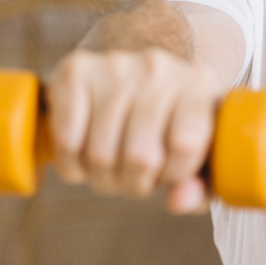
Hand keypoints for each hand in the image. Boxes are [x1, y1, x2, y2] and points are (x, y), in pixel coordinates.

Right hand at [45, 47, 222, 213]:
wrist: (136, 80)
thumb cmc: (172, 127)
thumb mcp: (199, 157)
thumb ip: (200, 189)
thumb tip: (178, 200)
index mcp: (199, 85)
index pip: (187, 144)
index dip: (173, 174)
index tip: (170, 171)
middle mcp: (160, 67)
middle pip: (141, 156)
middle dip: (134, 183)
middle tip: (136, 175)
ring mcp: (117, 65)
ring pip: (100, 152)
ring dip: (101, 176)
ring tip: (113, 164)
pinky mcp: (76, 69)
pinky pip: (65, 138)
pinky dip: (71, 161)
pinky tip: (84, 151)